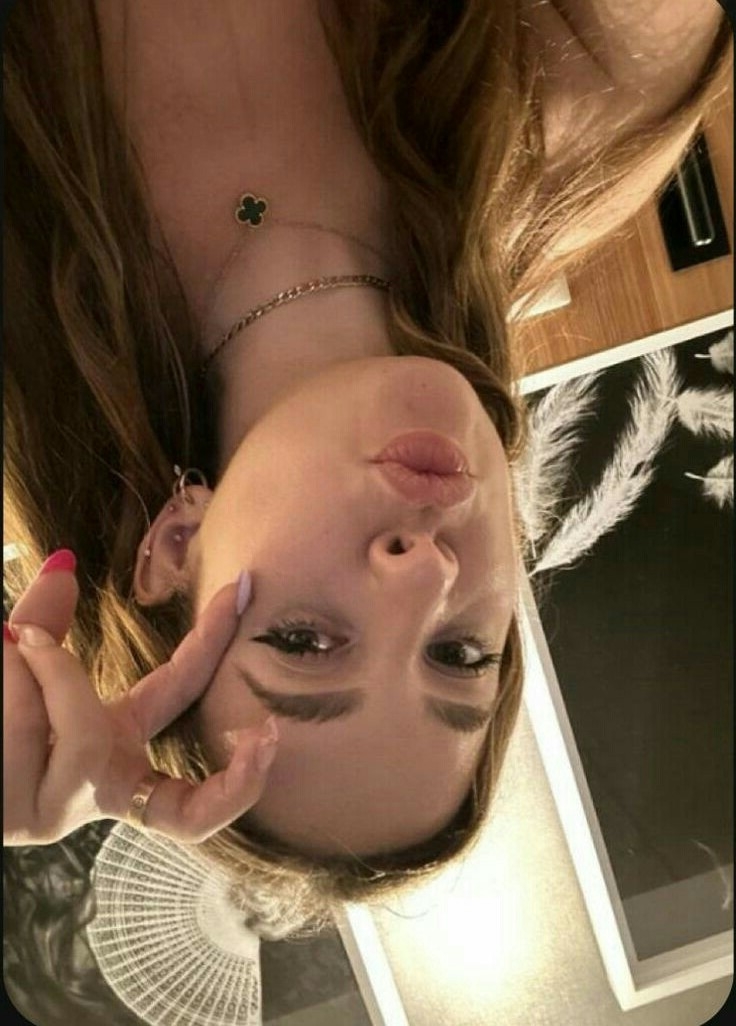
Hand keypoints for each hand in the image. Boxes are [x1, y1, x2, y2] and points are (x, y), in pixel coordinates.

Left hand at [3, 556, 277, 845]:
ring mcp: (58, 812)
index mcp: (111, 748)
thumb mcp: (17, 664)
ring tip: (5, 645)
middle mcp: (94, 789)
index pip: (180, 703)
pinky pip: (29, 733)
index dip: (214, 651)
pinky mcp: (22, 819)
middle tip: (267, 736)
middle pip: (180, 793)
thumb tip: (63, 563)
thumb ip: (43, 623)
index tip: (238, 590)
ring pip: (77, 727)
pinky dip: (10, 681)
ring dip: (35, 669)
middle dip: (235, 780)